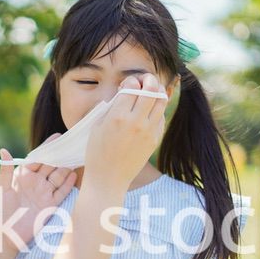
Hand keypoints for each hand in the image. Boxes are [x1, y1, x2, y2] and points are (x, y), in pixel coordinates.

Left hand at [0, 135, 76, 252]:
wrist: (3, 237)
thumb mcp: (0, 189)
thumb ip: (6, 170)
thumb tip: (4, 150)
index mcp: (22, 177)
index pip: (37, 158)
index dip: (47, 148)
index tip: (58, 137)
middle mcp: (34, 184)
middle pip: (50, 166)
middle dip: (60, 155)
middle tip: (72, 143)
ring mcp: (43, 194)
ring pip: (58, 177)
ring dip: (67, 167)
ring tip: (76, 155)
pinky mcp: (49, 206)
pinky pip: (61, 193)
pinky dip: (68, 184)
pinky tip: (74, 174)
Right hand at [84, 73, 166, 190]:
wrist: (108, 179)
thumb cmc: (97, 152)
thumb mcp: (98, 125)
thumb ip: (112, 107)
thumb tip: (125, 91)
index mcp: (118, 116)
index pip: (132, 85)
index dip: (130, 80)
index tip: (126, 84)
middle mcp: (136, 122)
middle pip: (152, 88)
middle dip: (148, 79)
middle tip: (144, 81)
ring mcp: (148, 131)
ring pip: (162, 101)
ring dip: (158, 91)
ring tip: (151, 91)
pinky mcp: (154, 140)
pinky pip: (161, 117)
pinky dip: (157, 109)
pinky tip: (149, 110)